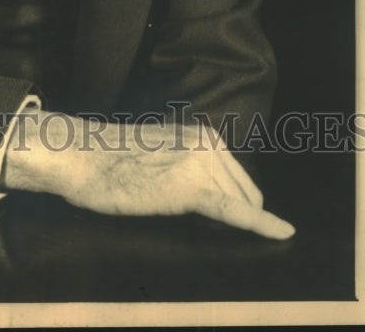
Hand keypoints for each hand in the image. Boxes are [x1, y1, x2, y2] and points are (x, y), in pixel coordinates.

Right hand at [1, 111, 294, 240]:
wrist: (82, 157)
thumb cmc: (110, 160)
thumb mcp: (160, 151)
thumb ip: (188, 163)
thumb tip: (207, 191)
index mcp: (201, 133)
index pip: (237, 176)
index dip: (238, 200)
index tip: (245, 216)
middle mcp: (207, 142)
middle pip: (244, 191)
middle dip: (238, 212)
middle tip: (202, 223)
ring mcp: (200, 163)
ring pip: (239, 204)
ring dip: (233, 221)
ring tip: (196, 224)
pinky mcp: (191, 189)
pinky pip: (235, 212)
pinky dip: (262, 224)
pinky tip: (282, 232)